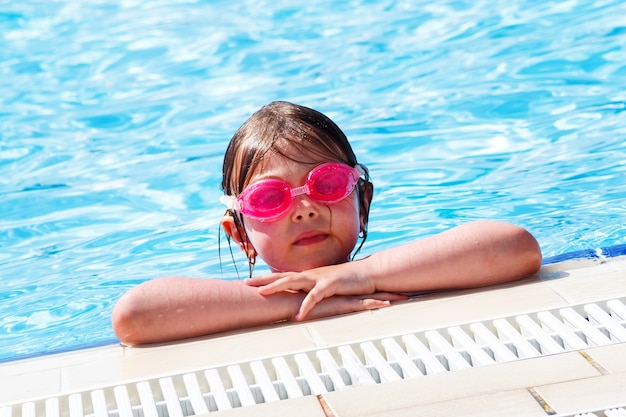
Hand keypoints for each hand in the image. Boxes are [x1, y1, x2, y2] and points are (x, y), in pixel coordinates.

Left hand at [246, 263, 380, 319]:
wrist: (366, 274)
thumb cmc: (346, 282)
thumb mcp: (325, 287)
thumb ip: (311, 291)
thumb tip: (298, 298)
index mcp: (308, 276)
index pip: (282, 276)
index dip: (265, 279)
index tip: (248, 282)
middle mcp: (310, 274)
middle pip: (283, 276)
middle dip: (264, 280)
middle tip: (246, 283)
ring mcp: (320, 278)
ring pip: (295, 281)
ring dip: (278, 286)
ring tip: (263, 294)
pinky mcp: (331, 285)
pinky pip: (315, 296)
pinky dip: (306, 305)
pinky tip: (299, 315)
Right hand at [305, 292, 407, 320]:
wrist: (292, 301)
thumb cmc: (300, 305)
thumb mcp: (314, 309)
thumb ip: (320, 311)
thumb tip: (322, 317)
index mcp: (341, 296)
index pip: (363, 294)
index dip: (377, 293)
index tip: (390, 294)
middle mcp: (346, 296)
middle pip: (373, 293)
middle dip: (390, 293)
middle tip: (406, 294)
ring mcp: (345, 299)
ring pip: (372, 298)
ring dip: (389, 298)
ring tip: (406, 298)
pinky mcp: (341, 304)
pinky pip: (362, 304)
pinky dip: (375, 304)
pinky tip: (388, 304)